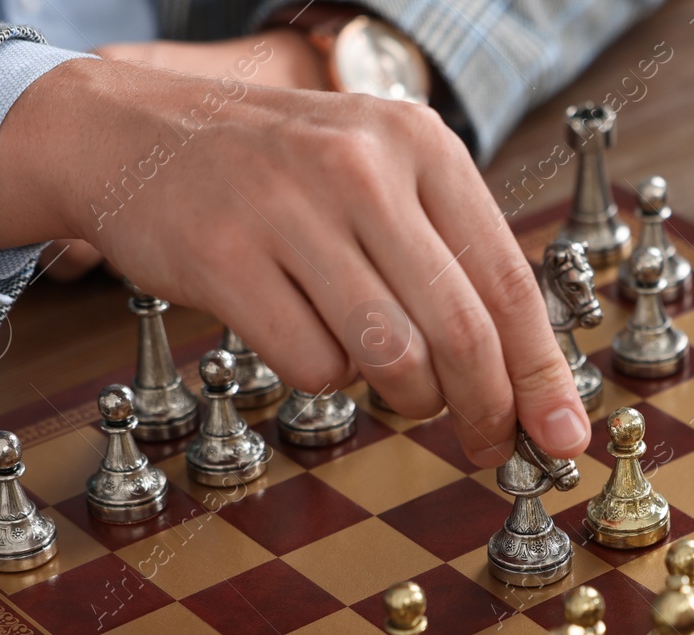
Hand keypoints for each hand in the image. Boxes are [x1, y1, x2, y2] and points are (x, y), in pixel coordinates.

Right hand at [0, 58, 588, 465]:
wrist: (128, 131)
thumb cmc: (276, 171)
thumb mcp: (378, 175)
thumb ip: (449, 261)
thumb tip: (524, 378)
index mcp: (420, 144)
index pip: (508, 279)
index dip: (542, 372)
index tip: (565, 434)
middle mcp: (363, 167)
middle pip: (459, 330)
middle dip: (487, 409)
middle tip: (490, 444)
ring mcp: (289, 209)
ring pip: (389, 356)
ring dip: (406, 400)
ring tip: (397, 390)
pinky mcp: (225, 258)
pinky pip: (310, 366)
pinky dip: (323, 378)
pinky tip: (308, 338)